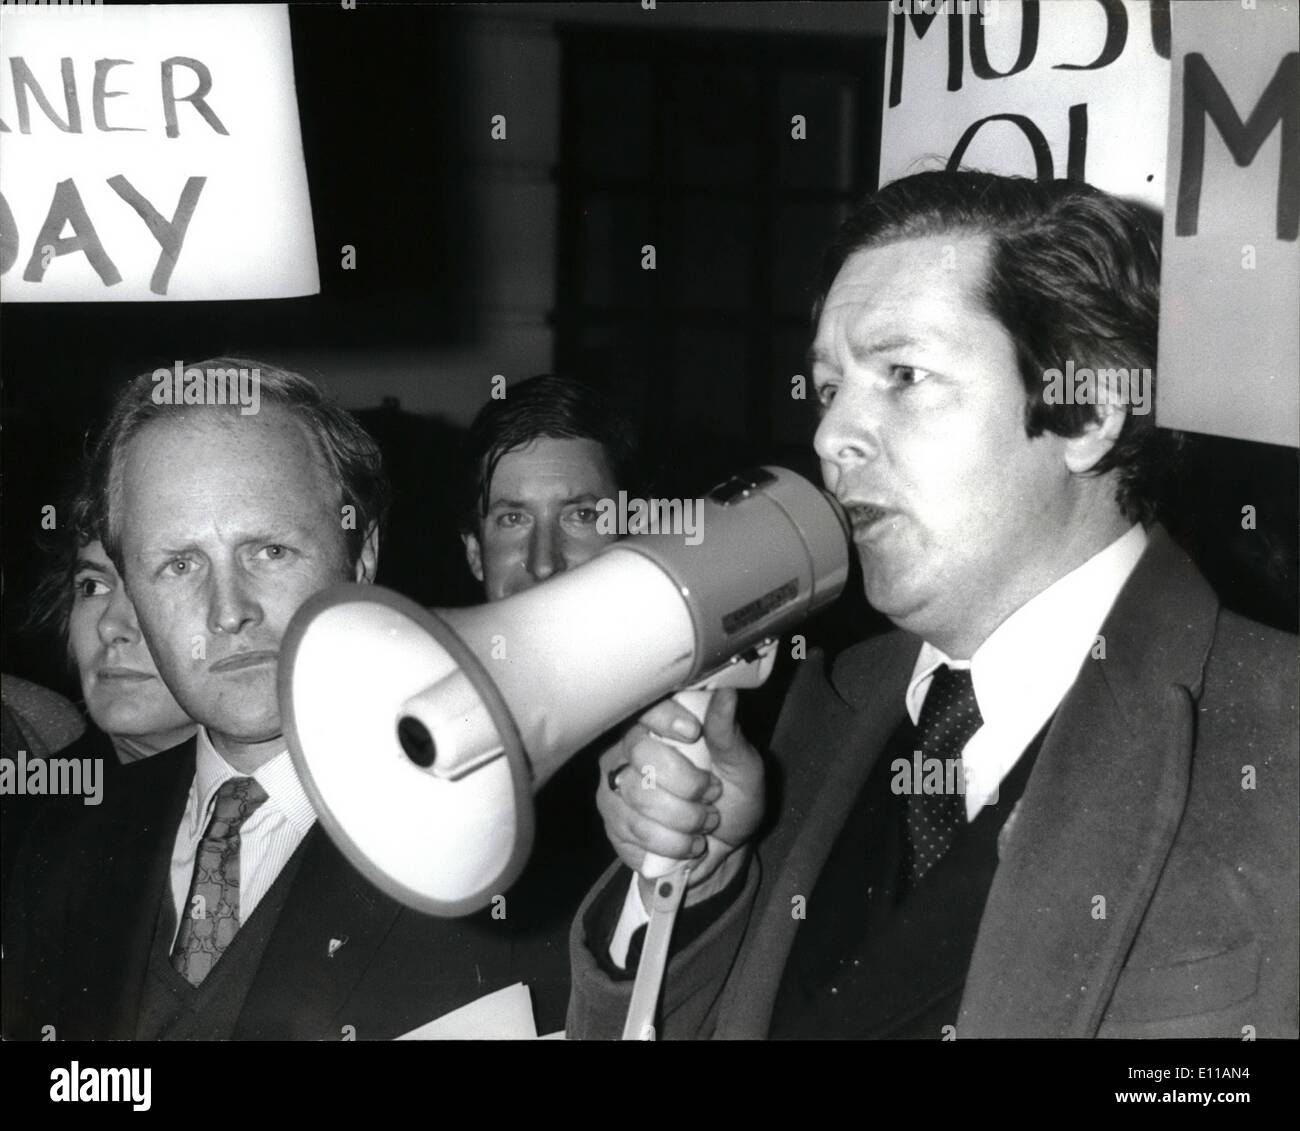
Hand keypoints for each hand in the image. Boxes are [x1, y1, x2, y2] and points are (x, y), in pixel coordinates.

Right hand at [597, 689, 763, 900]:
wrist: (722, 847)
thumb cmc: (732, 798)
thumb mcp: (742, 767)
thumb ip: (728, 735)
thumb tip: (727, 694)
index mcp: (661, 725)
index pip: (646, 707)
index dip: (665, 717)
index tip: (693, 733)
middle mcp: (629, 749)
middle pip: (641, 752)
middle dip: (687, 781)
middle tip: (713, 794)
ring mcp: (615, 785)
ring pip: (640, 795)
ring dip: (685, 817)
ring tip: (706, 822)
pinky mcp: (612, 821)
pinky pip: (637, 830)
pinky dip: (673, 842)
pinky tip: (689, 842)